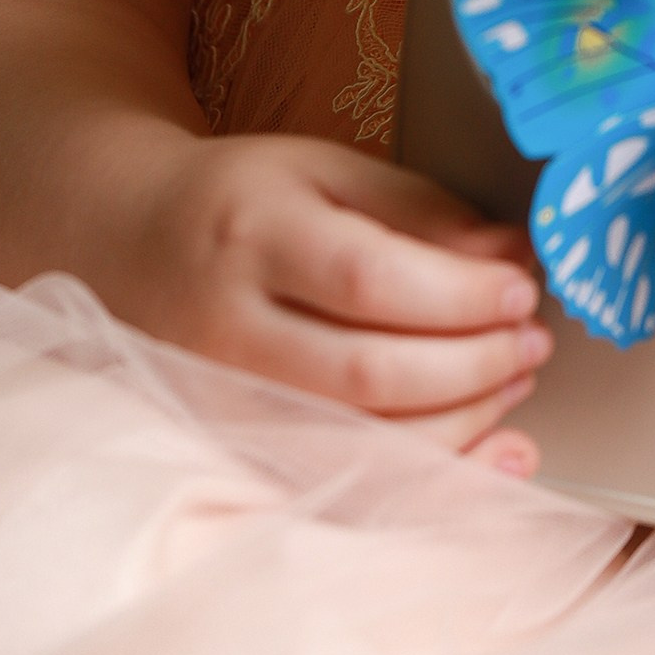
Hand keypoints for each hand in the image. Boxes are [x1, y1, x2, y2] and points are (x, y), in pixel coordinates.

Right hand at [83, 126, 552, 466]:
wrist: (120, 246)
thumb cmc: (239, 202)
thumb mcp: (319, 169)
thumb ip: (415, 207)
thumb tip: (510, 252)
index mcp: (253, 234)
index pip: (369, 278)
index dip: (460, 293)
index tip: (524, 287)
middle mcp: (227, 329)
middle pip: (367, 372)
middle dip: (473, 365)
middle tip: (534, 341)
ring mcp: (223, 406)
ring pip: (359, 442)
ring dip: (462, 422)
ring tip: (515, 381)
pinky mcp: (233, 455)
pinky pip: (342, 485)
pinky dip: (428, 480)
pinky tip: (489, 456)